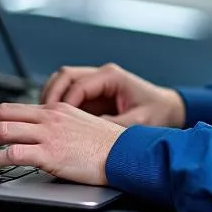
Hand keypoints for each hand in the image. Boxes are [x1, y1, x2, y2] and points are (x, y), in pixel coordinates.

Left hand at [0, 102, 124, 184]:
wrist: (126, 153)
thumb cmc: (108, 146)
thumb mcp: (80, 126)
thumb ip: (58, 127)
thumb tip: (38, 140)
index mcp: (55, 109)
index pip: (12, 108)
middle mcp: (49, 117)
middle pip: (1, 114)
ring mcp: (49, 134)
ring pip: (1, 130)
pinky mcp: (50, 154)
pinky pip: (12, 152)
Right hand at [40, 63, 185, 128]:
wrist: (169, 109)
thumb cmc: (157, 112)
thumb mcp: (138, 123)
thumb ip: (113, 127)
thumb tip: (90, 135)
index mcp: (112, 77)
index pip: (78, 84)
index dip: (64, 101)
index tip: (56, 118)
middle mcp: (101, 76)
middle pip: (64, 76)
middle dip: (51, 95)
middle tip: (43, 116)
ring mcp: (96, 83)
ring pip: (62, 82)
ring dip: (52, 98)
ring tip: (45, 118)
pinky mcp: (93, 94)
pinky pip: (68, 94)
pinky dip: (59, 105)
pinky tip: (55, 121)